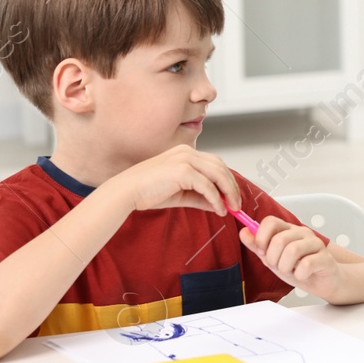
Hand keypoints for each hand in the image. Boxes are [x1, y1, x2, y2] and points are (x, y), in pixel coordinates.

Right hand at [108, 145, 240, 215]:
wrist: (126, 192)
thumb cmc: (147, 191)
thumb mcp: (180, 194)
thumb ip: (201, 197)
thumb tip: (219, 205)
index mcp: (186, 153)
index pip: (216, 164)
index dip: (228, 180)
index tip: (233, 197)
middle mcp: (187, 152)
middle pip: (221, 167)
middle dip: (232, 187)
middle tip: (237, 205)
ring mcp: (185, 159)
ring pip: (218, 175)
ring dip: (228, 193)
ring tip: (232, 208)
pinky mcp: (182, 170)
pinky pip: (207, 186)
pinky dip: (216, 199)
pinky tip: (218, 210)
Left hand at [242, 217, 343, 300]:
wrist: (323, 282)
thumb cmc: (300, 269)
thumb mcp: (273, 258)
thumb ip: (258, 246)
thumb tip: (244, 232)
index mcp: (289, 230)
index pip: (271, 221)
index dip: (261, 237)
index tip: (261, 251)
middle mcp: (303, 233)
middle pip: (279, 239)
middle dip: (273, 258)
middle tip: (278, 266)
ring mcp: (316, 244)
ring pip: (292, 251)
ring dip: (285, 267)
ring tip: (290, 271)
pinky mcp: (325, 258)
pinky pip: (306, 264)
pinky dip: (299, 274)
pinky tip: (302, 274)